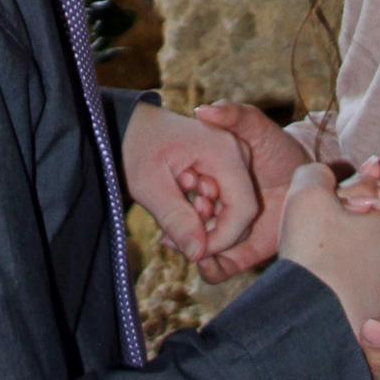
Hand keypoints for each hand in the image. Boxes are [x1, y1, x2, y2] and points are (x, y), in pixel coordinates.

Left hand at [121, 103, 258, 262]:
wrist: (135, 124)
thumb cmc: (138, 147)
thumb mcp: (148, 185)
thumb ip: (175, 219)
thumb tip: (198, 255)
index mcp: (225, 152)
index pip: (244, 210)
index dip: (223, 238)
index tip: (193, 251)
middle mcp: (238, 153)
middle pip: (242, 213)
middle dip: (211, 233)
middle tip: (172, 235)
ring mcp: (236, 159)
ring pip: (235, 210)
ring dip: (205, 223)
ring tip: (171, 214)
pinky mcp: (229, 167)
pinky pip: (227, 201)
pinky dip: (206, 214)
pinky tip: (180, 206)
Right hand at [190, 100, 307, 282]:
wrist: (311, 172)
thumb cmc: (279, 145)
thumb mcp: (254, 126)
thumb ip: (234, 115)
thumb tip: (203, 110)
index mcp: (213, 184)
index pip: (186, 196)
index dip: (180, 195)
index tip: (186, 186)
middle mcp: (218, 209)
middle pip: (192, 226)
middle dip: (184, 227)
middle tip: (189, 221)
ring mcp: (233, 232)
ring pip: (205, 249)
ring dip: (196, 249)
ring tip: (196, 245)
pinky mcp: (250, 251)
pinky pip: (225, 267)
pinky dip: (213, 269)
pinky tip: (206, 263)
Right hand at [278, 163, 379, 350]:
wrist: (315, 324)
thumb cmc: (311, 258)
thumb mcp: (305, 198)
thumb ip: (317, 174)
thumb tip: (329, 176)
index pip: (374, 198)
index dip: (347, 201)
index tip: (331, 211)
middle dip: (362, 234)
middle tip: (329, 247)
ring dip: (372, 265)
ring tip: (339, 277)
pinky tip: (361, 301)